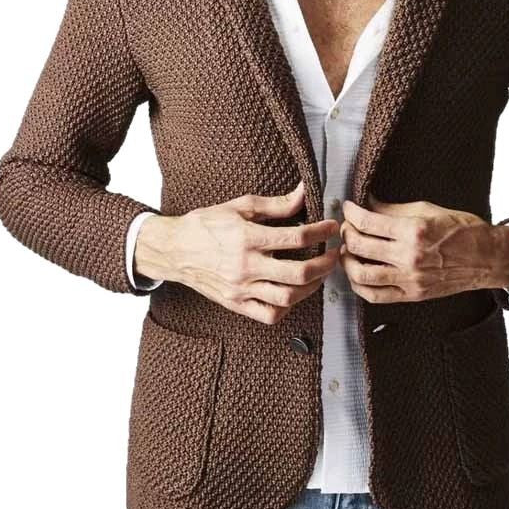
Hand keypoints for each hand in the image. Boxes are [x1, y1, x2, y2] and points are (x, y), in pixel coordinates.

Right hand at [133, 181, 340, 324]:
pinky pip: (269, 315)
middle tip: (334, 254)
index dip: (321, 232)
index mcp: (248, 238)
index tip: (332, 228)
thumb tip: (304, 194)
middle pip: (299, 273)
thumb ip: (276, 204)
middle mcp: (246, 266)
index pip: (296, 237)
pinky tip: (293, 293)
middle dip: (325, 264)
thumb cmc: (206, 225)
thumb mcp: (241, 207)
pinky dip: (287, 307)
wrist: (174, 249)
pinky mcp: (236, 304)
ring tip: (319, 274)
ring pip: (288, 297)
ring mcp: (241, 289)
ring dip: (312, 286)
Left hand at [338, 192, 508, 302]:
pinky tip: (357, 274)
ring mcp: (410, 279)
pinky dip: (360, 285)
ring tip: (347, 250)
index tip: (348, 208)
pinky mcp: (412, 295)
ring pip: (362, 274)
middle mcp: (410, 257)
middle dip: (346, 233)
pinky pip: (376, 296)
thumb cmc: (463, 229)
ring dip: (347, 261)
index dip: (351, 213)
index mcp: (414, 231)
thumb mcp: (428, 209)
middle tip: (346, 226)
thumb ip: (394, 209)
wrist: (487, 258)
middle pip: (360, 246)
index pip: (368, 223)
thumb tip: (368, 204)